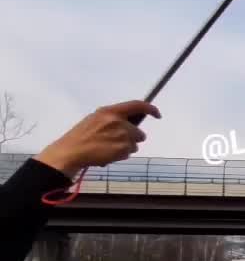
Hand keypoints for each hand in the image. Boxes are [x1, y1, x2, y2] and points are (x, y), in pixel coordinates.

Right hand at [35, 100, 160, 178]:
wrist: (71, 152)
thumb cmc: (81, 137)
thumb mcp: (95, 120)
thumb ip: (112, 119)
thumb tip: (130, 123)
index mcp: (109, 111)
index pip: (137, 105)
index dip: (150, 109)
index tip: (157, 114)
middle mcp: (118, 121)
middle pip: (139, 132)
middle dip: (131, 138)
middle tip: (114, 142)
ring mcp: (122, 135)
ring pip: (135, 144)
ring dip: (125, 148)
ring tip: (107, 148)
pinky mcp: (122, 148)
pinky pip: (129, 153)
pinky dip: (121, 155)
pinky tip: (107, 154)